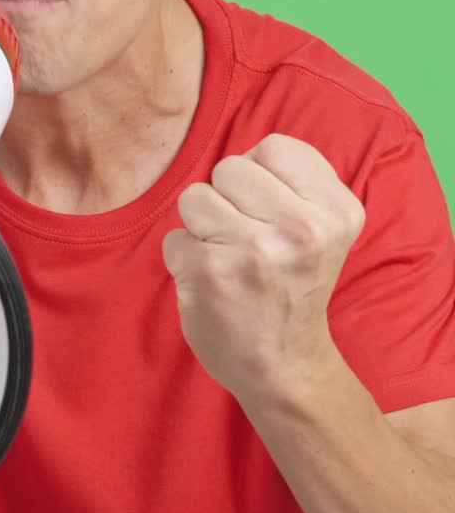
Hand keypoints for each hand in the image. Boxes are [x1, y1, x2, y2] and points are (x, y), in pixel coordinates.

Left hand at [162, 134, 365, 400]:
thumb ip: (294, 182)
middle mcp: (302, 229)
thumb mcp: (324, 227)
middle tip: (248, 240)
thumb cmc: (294, 285)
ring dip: (202, 227)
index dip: (261, 176)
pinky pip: (175, 237)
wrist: (284, 365)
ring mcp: (255, 251)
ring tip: (229, 258)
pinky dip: (185, 258)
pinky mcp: (210, 273)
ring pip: (195, 197)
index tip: (272, 213)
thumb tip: (244, 156)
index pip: (274, 147)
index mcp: (337, 211)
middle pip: (230, 168)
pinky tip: (212, 283)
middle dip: (228, 199)